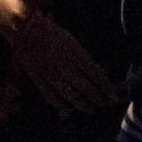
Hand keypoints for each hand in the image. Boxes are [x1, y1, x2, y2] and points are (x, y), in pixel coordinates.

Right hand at [4, 9, 119, 116]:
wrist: (28, 31)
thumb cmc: (53, 34)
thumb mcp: (74, 44)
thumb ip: (85, 60)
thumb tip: (96, 74)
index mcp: (78, 57)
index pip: (98, 77)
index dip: (107, 89)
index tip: (113, 97)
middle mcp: (68, 69)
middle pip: (88, 90)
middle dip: (99, 99)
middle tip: (105, 105)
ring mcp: (54, 77)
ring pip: (73, 97)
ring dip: (84, 105)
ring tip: (91, 109)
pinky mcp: (41, 81)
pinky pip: (54, 98)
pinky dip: (63, 105)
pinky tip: (69, 108)